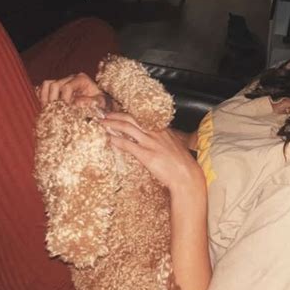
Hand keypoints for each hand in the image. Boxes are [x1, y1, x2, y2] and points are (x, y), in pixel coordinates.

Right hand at [37, 73, 105, 108]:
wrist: (101, 103)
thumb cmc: (101, 102)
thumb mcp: (101, 102)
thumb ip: (90, 102)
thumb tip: (75, 103)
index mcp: (81, 79)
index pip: (67, 87)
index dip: (64, 100)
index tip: (66, 111)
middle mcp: (71, 78)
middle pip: (55, 85)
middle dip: (54, 100)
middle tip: (56, 112)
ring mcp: (63, 81)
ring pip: (48, 85)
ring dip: (46, 98)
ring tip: (49, 110)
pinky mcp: (57, 88)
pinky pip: (45, 88)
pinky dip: (43, 97)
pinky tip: (47, 108)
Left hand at [101, 112, 210, 289]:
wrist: (187, 176)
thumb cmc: (182, 164)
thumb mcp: (175, 146)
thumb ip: (165, 139)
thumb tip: (156, 139)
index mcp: (163, 129)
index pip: (142, 116)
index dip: (128, 114)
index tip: (119, 113)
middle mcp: (156, 133)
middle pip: (132, 118)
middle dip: (116, 115)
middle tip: (105, 115)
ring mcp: (151, 143)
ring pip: (127, 128)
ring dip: (112, 124)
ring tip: (102, 124)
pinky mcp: (147, 155)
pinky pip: (128, 145)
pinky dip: (117, 141)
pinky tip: (110, 140)